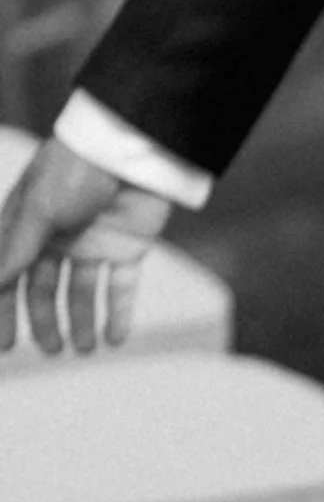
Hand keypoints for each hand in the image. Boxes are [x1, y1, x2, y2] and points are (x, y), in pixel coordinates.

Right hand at [0, 136, 170, 355]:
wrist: (132, 149)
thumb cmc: (75, 170)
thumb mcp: (39, 210)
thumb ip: (16, 248)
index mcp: (27, 225)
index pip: (9, 275)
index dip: (6, 309)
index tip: (7, 346)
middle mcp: (57, 237)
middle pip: (45, 288)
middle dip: (46, 321)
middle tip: (52, 351)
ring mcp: (93, 243)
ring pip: (82, 291)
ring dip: (82, 321)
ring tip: (85, 350)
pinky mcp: (128, 247)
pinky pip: (121, 287)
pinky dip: (118, 313)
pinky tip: (115, 339)